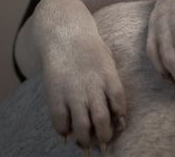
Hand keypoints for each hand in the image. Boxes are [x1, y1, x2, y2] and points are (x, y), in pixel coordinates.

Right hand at [32, 0, 126, 149]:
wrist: (63, 31)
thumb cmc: (89, 48)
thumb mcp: (107, 61)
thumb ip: (112, 84)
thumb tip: (117, 112)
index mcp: (108, 76)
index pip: (119, 104)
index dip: (120, 119)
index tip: (119, 126)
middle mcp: (91, 86)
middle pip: (102, 120)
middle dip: (104, 136)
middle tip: (103, 142)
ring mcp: (72, 91)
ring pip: (81, 126)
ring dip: (84, 139)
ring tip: (85, 142)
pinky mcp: (55, 94)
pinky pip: (60, 121)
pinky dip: (64, 131)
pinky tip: (66, 132)